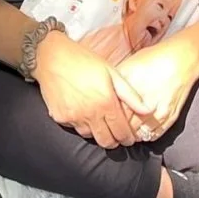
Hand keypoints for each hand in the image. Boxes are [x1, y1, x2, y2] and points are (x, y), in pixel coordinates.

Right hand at [34, 33, 144, 150]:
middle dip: (113, 140)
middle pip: (106, 141)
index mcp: (106, 102)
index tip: (129, 138)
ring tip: (98, 120)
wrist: (51, 56)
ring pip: (89, 136)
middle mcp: (90, 113)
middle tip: (115, 134)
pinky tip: (82, 112)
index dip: (127, 138)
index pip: (121, 132)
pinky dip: (80, 124)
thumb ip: (131, 95)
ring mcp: (73, 117)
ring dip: (96, 131)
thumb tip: (148, 110)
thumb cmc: (84, 61)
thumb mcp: (112, 73)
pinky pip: (74, 128)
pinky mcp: (60, 117)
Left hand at [112, 38, 198, 140]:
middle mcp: (143, 100)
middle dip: (116, 128)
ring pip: (137, 133)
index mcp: (130, 87)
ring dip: (130, 135)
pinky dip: (145, 136)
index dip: (106, 116)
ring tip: (125, 133)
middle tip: (111, 130)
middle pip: (123, 124)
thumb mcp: (129, 64)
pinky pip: (154, 134)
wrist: (182, 59)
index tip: (103, 118)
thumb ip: (115, 81)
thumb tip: (102, 92)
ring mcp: (157, 110)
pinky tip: (140, 132)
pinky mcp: (169, 116)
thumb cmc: (154, 59)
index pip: (112, 110)